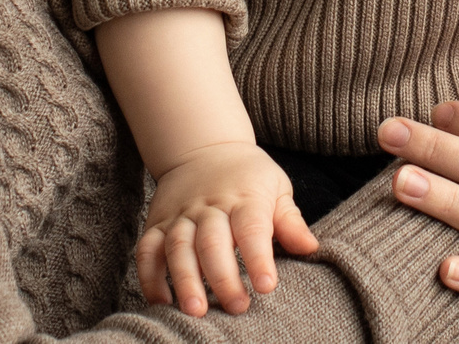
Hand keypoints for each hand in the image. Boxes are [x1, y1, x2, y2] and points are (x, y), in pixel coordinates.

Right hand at [136, 141, 316, 317]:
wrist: (204, 147)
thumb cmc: (249, 176)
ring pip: (178, 247)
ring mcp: (181, 215)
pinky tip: (161, 302)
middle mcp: (209, 206)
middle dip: (222, 277)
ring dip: (185, 280)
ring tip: (196, 311)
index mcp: (244, 197)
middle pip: (212, 242)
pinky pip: (148, 250)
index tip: (267, 286)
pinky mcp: (157, 224)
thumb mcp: (276, 187)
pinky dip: (150, 277)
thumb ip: (289, 220)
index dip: (258, 257)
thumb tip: (310, 247)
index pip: (251, 227)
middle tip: (237, 307)